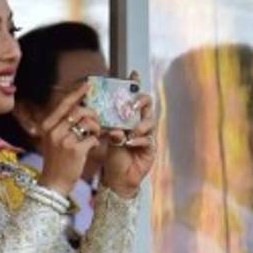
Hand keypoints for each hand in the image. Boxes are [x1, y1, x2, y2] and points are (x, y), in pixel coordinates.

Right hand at [37, 82, 100, 195]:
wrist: (53, 184)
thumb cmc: (56, 161)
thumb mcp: (53, 140)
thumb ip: (62, 125)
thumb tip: (80, 110)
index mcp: (47, 126)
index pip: (64, 104)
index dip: (77, 93)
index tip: (87, 85)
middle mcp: (54, 130)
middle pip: (78, 111)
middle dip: (92, 114)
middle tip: (97, 121)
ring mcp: (64, 140)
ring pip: (88, 123)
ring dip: (96, 128)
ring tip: (96, 135)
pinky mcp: (75, 150)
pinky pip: (93, 138)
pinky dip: (96, 141)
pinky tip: (94, 146)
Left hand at [102, 76, 154, 197]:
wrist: (117, 178)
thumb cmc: (112, 155)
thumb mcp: (107, 137)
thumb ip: (107, 126)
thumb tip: (102, 117)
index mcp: (129, 118)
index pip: (133, 98)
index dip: (135, 85)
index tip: (133, 74)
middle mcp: (140, 123)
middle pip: (147, 105)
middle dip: (141, 101)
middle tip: (133, 105)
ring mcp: (147, 135)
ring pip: (150, 122)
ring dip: (140, 124)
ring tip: (130, 130)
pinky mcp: (150, 148)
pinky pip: (148, 140)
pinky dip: (138, 139)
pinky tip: (130, 142)